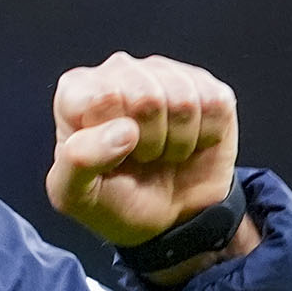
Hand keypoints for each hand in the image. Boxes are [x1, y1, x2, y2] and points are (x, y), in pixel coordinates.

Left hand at [46, 52, 251, 258]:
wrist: (165, 220)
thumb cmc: (113, 199)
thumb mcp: (75, 195)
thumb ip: (78, 161)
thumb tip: (125, 130)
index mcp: (77, 90)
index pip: (102, 97)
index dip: (113, 137)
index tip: (111, 155)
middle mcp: (119, 71)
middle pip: (146, 97)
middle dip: (148, 142)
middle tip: (140, 157)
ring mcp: (165, 73)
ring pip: (184, 100)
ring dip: (177, 142)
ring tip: (161, 151)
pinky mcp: (206, 85)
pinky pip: (216, 104)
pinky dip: (206, 136)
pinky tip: (189, 142)